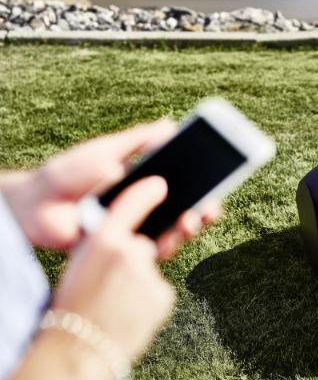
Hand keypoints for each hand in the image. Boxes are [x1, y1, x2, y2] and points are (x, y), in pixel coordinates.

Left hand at [0, 120, 220, 257]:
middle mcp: (147, 207)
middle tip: (209, 208)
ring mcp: (137, 229)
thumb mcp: (104, 150)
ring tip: (190, 220)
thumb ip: (136, 141)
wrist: (35, 205)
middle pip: (185, 212)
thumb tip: (170, 126)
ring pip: (173, 234)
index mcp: (146, 183)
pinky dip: (162, 248)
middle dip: (203, 212)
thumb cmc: (66, 173)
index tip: (221, 180)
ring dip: (187, 230)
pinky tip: (166, 240)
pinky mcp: (124, 250)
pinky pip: (148, 253)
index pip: (184, 185)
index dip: (205, 185)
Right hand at [51, 176, 175, 379]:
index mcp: (102, 241)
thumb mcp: (79, 266)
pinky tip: (127, 315)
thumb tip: (132, 237)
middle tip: (109, 284)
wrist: (76, 353)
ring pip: (148, 272)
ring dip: (136, 285)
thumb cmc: (72, 308)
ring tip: (113, 305)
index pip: (132, 203)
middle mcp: (130, 252)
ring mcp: (150, 275)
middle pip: (142, 245)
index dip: (146, 192)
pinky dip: (145, 301)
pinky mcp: (163, 296)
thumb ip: (104, 245)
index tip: (159, 184)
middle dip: (131, 261)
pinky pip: (156, 292)